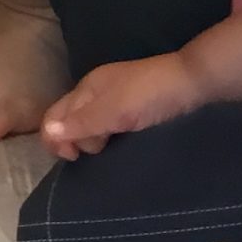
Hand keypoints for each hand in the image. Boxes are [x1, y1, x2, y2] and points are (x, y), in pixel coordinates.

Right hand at [41, 51, 209, 159]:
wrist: (193, 83)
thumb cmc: (150, 95)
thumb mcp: (114, 112)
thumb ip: (81, 123)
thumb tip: (47, 133)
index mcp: (86, 88)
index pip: (54, 115)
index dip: (55, 139)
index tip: (74, 158)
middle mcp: (96, 93)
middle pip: (69, 121)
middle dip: (76, 141)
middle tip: (101, 149)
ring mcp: (115, 101)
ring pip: (90, 126)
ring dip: (94, 141)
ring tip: (114, 148)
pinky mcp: (132, 110)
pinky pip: (108, 126)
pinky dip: (108, 137)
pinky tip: (121, 145)